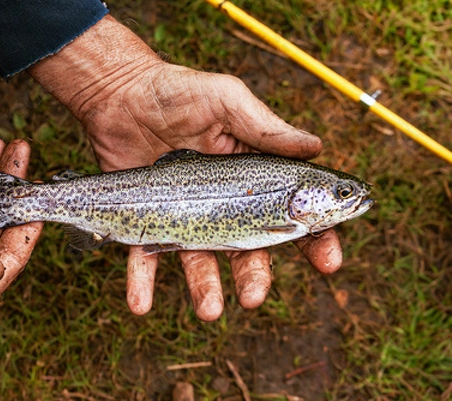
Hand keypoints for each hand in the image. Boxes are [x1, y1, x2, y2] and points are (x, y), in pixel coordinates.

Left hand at [29, 15, 341, 320]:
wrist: (121, 94)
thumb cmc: (178, 92)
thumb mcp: (226, 100)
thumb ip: (265, 127)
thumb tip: (316, 148)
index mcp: (251, 176)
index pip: (290, 212)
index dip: (315, 238)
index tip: (329, 262)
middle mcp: (223, 203)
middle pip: (248, 247)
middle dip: (255, 275)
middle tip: (254, 296)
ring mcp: (186, 215)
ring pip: (201, 260)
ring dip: (205, 288)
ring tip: (209, 311)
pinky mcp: (148, 220)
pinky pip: (145, 257)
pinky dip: (143, 282)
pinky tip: (141, 305)